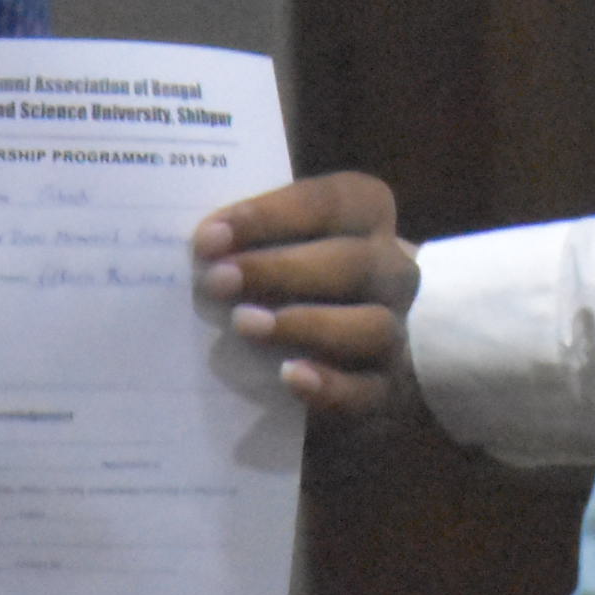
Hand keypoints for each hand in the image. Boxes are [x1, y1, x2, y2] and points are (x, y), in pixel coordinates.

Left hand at [193, 172, 418, 412]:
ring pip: (371, 326)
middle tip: (218, 281)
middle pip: (351, 263)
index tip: (211, 236)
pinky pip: (368, 389)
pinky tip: (289, 377)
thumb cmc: (298, 268)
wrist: (354, 334)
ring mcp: (395, 330)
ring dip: (307, 324)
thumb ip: (250, 238)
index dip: (268, 217)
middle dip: (279, 270)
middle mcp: (390, 269)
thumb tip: (199, 247)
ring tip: (245, 325)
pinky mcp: (385, 387)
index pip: (326, 204)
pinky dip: (330, 384)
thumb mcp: (280, 238)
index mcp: (364, 214)